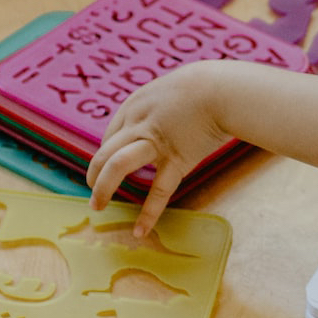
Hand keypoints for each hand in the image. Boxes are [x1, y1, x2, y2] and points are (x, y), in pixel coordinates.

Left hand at [85, 61, 231, 233]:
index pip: (110, 134)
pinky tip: (139, 231)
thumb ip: (158, 107)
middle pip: (105, 151)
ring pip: (117, 165)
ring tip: (97, 206)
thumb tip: (158, 120)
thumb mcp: (170, 89)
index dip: (104, 154)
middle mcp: (138, 122)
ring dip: (103, 188)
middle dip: (95, 174)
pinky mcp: (177, 159)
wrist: (225, 89)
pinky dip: (148, 212)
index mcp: (135, 105)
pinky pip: (159, 190)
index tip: (104, 167)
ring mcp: (156, 142)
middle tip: (91, 190)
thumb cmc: (205, 87)